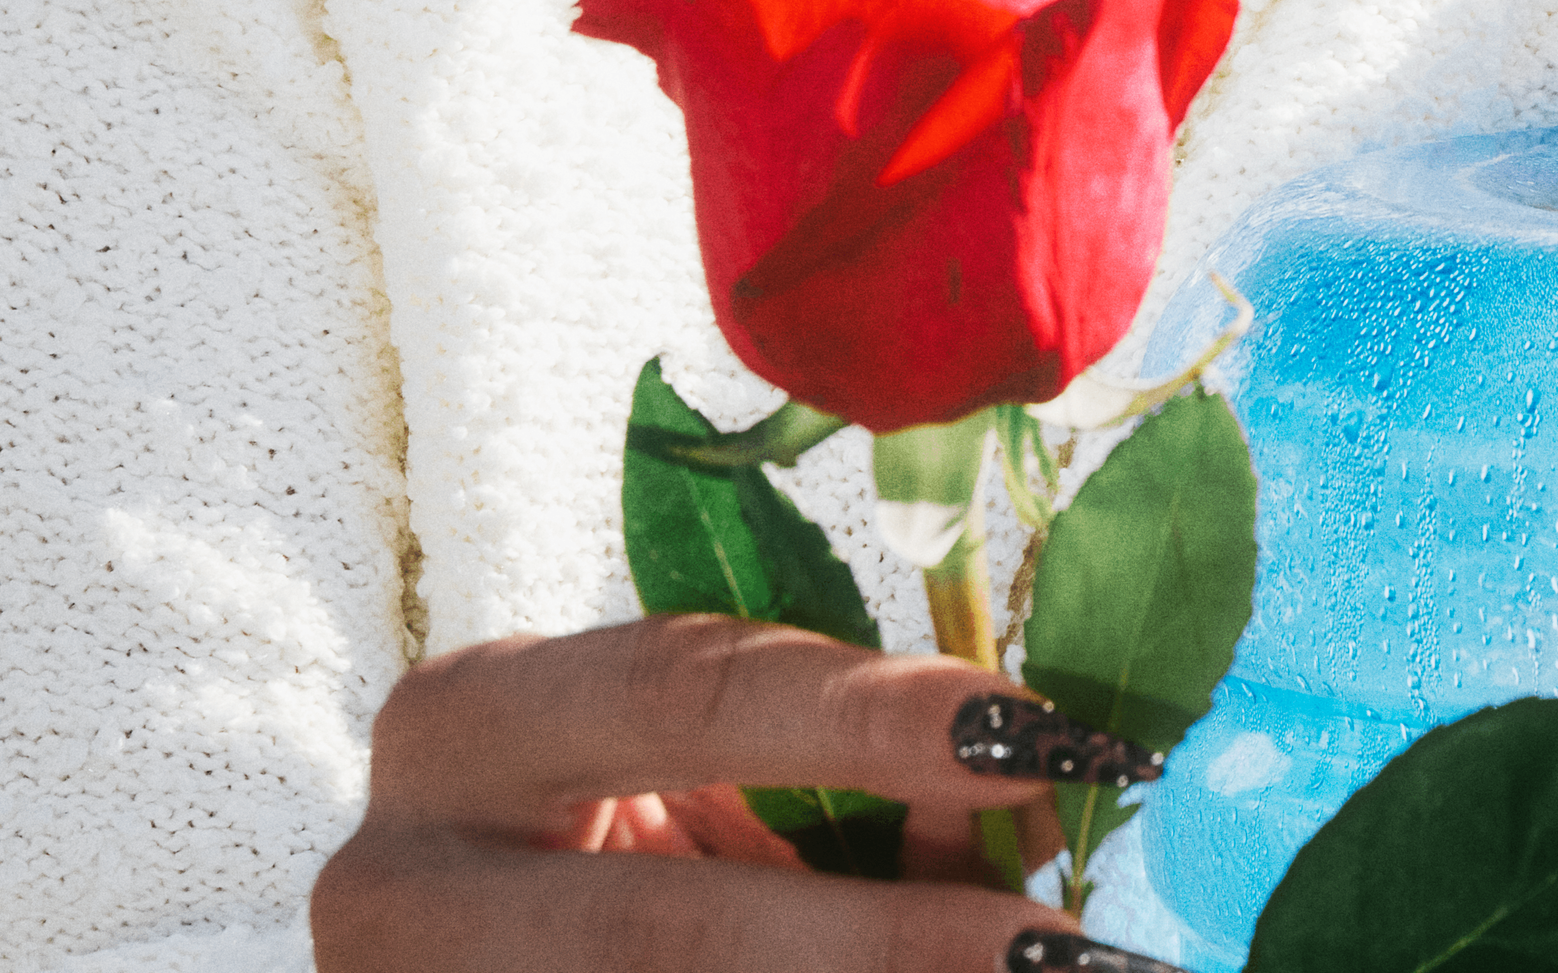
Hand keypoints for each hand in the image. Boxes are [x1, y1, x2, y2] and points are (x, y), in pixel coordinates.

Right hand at [311, 619, 1167, 969]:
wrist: (475, 950)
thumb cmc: (594, 833)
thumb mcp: (674, 775)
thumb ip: (819, 776)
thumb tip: (1021, 812)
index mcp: (462, 728)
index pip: (683, 697)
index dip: (868, 720)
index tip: (1036, 738)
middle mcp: (405, 886)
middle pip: (670, 935)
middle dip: (886, 943)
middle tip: (1066, 949)